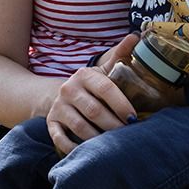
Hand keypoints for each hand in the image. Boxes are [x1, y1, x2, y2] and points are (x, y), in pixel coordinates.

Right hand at [46, 34, 139, 154]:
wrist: (59, 95)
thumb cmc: (90, 86)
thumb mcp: (103, 70)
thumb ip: (120, 54)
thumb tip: (137, 35)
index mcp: (84, 75)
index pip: (105, 88)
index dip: (121, 104)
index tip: (133, 117)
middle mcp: (69, 89)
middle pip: (94, 111)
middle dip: (113, 125)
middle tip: (127, 136)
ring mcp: (58, 107)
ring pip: (80, 127)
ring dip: (98, 139)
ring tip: (113, 147)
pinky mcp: (51, 124)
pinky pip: (61, 139)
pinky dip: (74, 148)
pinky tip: (89, 153)